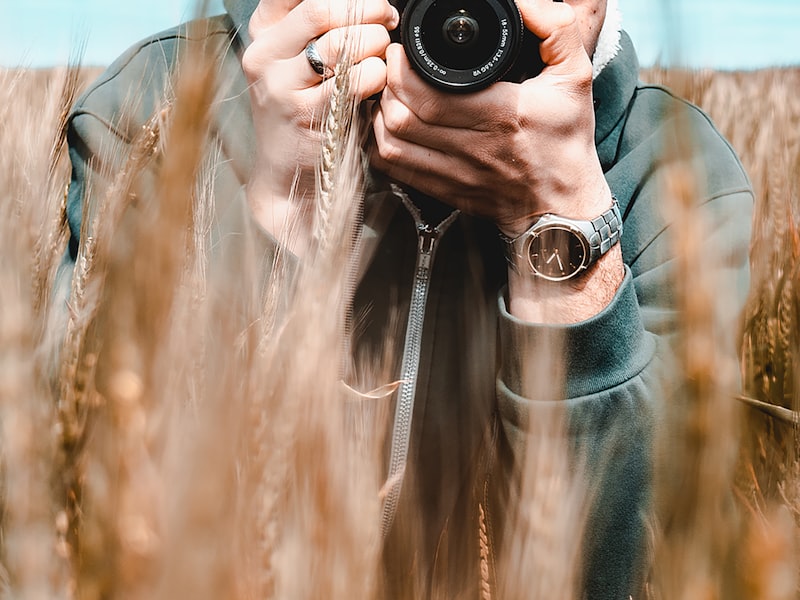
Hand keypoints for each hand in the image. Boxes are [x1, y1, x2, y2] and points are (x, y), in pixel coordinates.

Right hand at [243, 0, 398, 248]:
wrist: (286, 175)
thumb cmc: (303, 116)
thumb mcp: (296, 65)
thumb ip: (318, 31)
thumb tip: (367, 5)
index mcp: (263, 35)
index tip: (367, 4)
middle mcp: (264, 56)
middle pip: (321, 9)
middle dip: (365, 11)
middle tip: (385, 21)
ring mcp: (281, 87)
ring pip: (340, 42)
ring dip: (373, 43)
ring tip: (381, 54)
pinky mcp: (305, 115)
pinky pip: (354, 80)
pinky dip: (375, 75)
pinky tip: (376, 83)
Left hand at [370, 0, 610, 236]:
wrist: (562, 204)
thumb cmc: (565, 140)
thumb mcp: (575, 76)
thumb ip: (556, 29)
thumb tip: (522, 3)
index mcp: (504, 116)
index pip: (430, 95)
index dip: (402, 71)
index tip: (402, 51)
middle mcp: (476, 149)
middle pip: (403, 117)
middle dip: (387, 85)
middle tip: (392, 67)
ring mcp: (456, 175)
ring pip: (392, 144)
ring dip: (380, 114)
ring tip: (389, 93)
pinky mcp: (444, 192)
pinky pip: (395, 169)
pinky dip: (383, 144)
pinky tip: (390, 125)